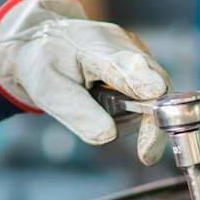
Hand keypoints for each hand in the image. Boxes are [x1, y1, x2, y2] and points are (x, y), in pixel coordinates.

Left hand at [0, 0, 173, 162]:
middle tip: (147, 155)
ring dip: (139, 118)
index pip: (123, 64)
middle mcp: (124, 45)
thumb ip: (79, 114)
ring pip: (156, 94)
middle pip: (155, 83)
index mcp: (95, 45)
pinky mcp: (142, 67)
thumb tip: (110, 136)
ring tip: (98, 112)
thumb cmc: (45, 64)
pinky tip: (108, 108)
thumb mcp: (49, 91)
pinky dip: (136, 113)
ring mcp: (138, 54)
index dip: (141, 80)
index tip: (154, 93)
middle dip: (155, 120)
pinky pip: (150, 96)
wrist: (43, 44)